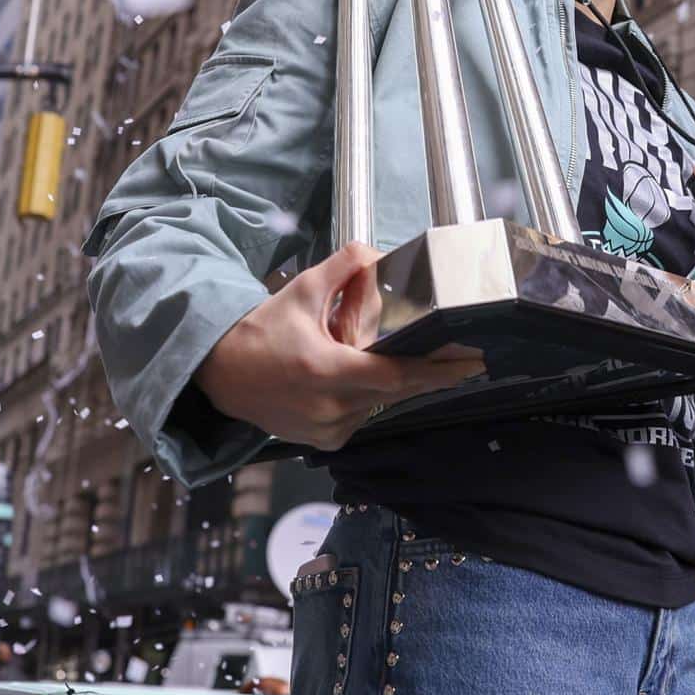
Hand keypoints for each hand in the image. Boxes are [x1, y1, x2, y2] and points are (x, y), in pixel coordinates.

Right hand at [194, 242, 483, 449]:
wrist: (221, 373)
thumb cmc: (261, 330)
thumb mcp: (303, 290)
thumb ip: (344, 267)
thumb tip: (376, 253)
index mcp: (326, 371)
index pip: (397, 375)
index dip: (439, 370)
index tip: (473, 362)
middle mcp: (330, 408)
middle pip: (396, 389)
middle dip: (426, 371)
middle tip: (456, 356)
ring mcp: (327, 430)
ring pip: (379, 402)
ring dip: (387, 381)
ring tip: (374, 356)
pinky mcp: (324, 442)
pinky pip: (361, 416)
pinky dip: (365, 396)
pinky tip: (351, 377)